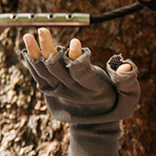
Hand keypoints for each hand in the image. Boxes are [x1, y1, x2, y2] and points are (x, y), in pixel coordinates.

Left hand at [20, 28, 139, 155]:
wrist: (95, 125)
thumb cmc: (116, 104)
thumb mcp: (128, 96)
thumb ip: (128, 80)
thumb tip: (125, 65)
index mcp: (93, 89)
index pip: (81, 73)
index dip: (76, 58)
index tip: (75, 41)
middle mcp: (72, 91)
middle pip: (57, 70)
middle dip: (48, 49)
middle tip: (42, 30)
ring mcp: (58, 92)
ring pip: (43, 72)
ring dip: (34, 53)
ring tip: (27, 36)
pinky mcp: (49, 91)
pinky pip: (37, 76)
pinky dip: (31, 62)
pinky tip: (26, 47)